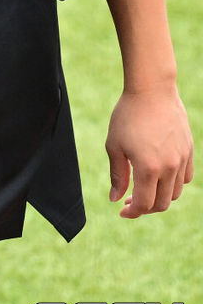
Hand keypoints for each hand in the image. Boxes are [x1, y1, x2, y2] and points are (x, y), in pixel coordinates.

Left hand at [105, 83, 193, 217]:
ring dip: (160, 196)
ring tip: (143, 188)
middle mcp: (169, 167)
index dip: (132, 212)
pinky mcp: (189, 151)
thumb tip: (115, 199)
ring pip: (175, 192)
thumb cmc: (128, 115)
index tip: (122, 211)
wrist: (152, 90)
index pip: (144, 204)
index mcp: (149, 168)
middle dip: (145, 207)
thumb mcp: (114, 145)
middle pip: (162, 203)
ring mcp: (182, 159)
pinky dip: (173, 183)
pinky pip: (186, 177)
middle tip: (129, 201)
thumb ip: (117, 175)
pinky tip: (159, 175)